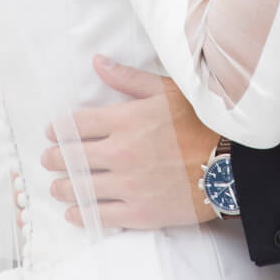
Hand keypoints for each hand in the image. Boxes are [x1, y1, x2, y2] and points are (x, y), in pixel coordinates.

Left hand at [38, 56, 218, 229]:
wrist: (231, 164)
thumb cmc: (202, 123)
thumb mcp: (166, 91)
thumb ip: (128, 79)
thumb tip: (98, 63)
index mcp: (125, 120)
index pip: (76, 125)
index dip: (58, 129)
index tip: (51, 133)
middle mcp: (121, 152)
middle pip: (71, 157)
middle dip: (53, 158)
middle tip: (48, 159)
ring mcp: (129, 185)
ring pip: (80, 188)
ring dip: (62, 186)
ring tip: (57, 186)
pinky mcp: (140, 212)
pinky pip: (99, 215)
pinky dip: (81, 213)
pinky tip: (74, 211)